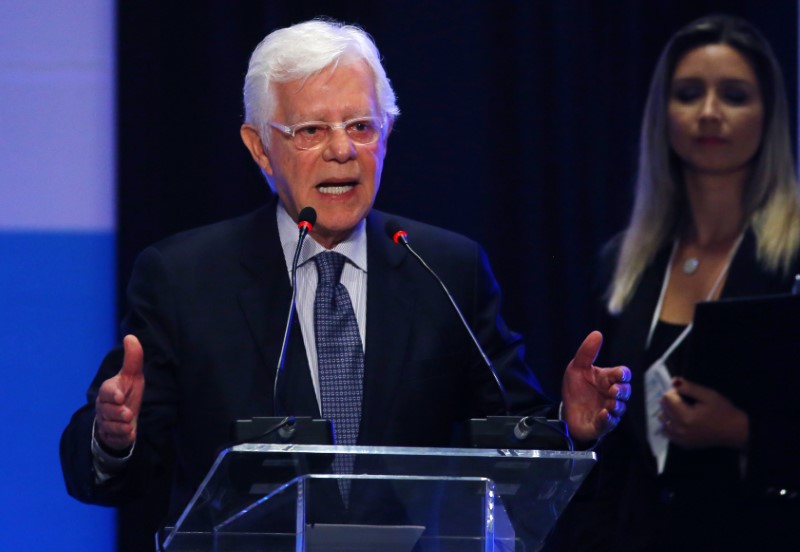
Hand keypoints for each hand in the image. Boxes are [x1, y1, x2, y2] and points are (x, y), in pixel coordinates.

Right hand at [94, 335, 144, 450]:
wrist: (125, 418)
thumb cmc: (128, 393)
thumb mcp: (133, 376)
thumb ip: (133, 358)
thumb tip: (130, 336)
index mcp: (108, 391)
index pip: (106, 391)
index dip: (112, 394)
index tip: (120, 396)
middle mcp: (103, 406)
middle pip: (106, 410)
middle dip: (118, 412)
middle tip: (128, 413)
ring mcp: (105, 422)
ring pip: (109, 425)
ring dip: (121, 426)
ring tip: (129, 423)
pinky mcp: (110, 435)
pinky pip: (114, 438)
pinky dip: (123, 437)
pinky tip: (130, 434)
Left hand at [562, 331, 630, 441]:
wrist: (565, 411)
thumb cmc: (576, 388)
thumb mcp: (577, 367)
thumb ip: (587, 352)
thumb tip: (597, 333)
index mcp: (608, 379)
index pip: (622, 374)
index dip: (622, 374)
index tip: (618, 374)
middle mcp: (612, 395)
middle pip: (626, 391)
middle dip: (622, 390)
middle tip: (613, 390)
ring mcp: (609, 410)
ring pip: (620, 408)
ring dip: (616, 405)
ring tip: (609, 403)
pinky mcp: (602, 424)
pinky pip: (610, 423)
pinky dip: (608, 419)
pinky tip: (603, 414)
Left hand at [660, 377, 748, 449]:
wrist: (735, 431)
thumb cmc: (724, 411)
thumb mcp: (708, 395)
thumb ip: (689, 388)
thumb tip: (674, 381)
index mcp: (686, 417)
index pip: (667, 399)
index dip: (674, 391)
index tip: (684, 392)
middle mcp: (680, 430)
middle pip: (663, 409)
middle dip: (670, 401)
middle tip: (684, 399)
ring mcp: (681, 439)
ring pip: (663, 421)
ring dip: (668, 412)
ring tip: (681, 409)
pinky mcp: (683, 444)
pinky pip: (667, 433)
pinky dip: (668, 425)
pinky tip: (677, 420)